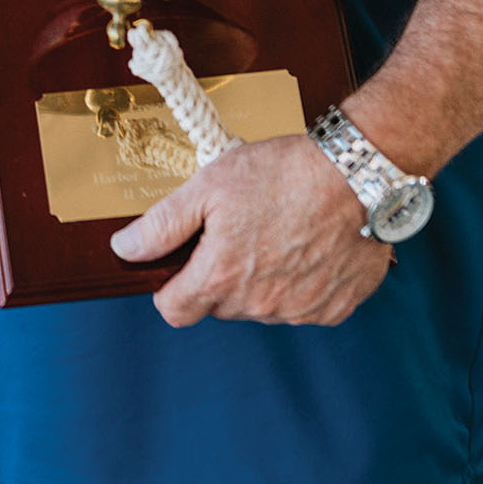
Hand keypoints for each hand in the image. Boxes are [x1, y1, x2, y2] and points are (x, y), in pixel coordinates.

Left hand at [110, 133, 392, 328]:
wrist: (357, 175)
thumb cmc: (282, 173)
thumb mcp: (208, 186)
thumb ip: (162, 226)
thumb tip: (125, 250)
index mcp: (222, 278)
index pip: (174, 310)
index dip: (170, 287)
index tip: (180, 265)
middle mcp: (260, 305)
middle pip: (219, 305)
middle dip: (219, 275)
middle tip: (236, 230)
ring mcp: (300, 310)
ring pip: (262, 306)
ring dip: (260, 280)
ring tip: (276, 231)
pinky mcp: (335, 308)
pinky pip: (303, 305)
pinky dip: (300, 283)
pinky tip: (308, 245)